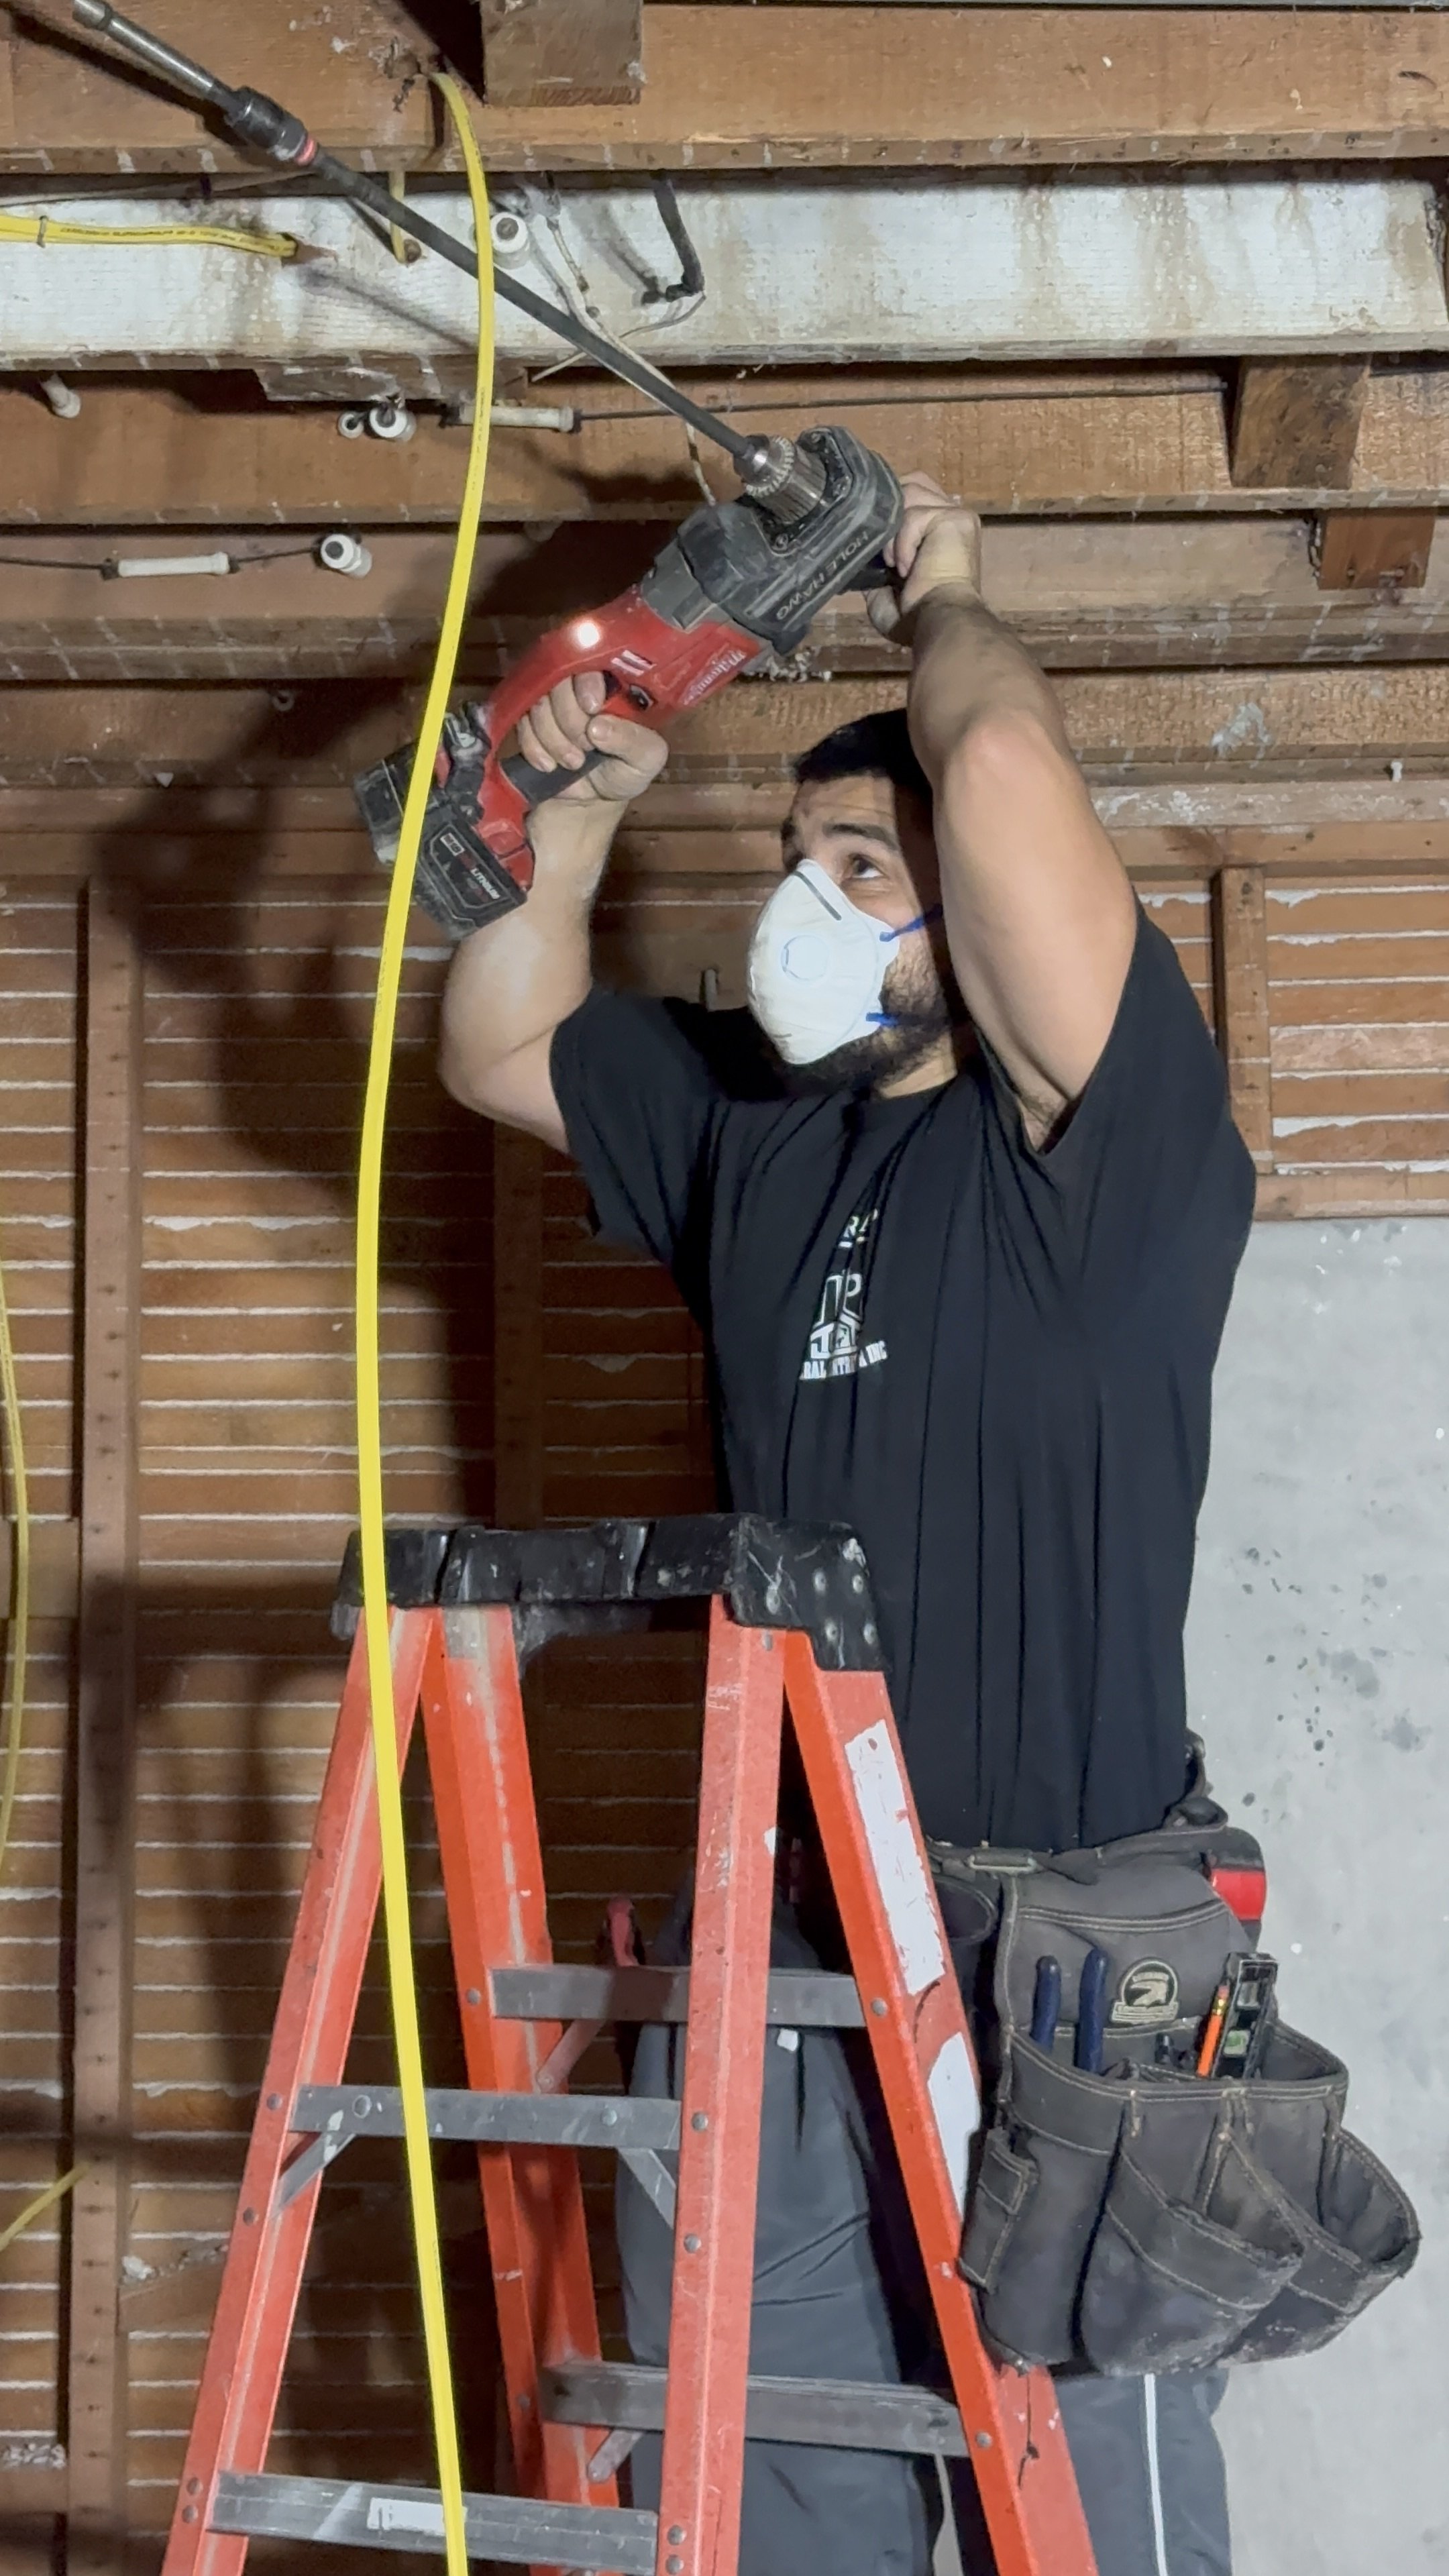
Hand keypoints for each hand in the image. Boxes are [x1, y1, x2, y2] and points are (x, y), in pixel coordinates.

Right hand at [516, 669, 667, 806]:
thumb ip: (632, 740)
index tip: (592, 707)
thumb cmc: (625, 774)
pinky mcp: (529, 720)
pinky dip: (533, 747)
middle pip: (560, 679)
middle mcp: (580, 686)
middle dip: (569, 719)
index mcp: (614, 685)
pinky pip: (520, 721)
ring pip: (538, 701)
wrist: (591, 803)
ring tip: (573, 763)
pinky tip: (549, 765)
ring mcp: (552, 702)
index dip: (587, 681)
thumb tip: (597, 726)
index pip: (594, 660)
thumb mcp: (645, 760)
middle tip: (586, 748)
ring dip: (552, 737)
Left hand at [868, 472, 982, 641]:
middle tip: (881, 548)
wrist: (938, 622)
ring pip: (909, 493)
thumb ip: (876, 565)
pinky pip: (913, 515)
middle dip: (889, 508)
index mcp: (939, 530)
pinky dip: (902, 544)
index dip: (889, 506)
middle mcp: (951, 515)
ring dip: (894, 531)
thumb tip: (858, 553)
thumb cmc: (917, 617)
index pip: (913, 494)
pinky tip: (906, 569)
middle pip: (912, 482)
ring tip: (895, 565)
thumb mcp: (885, 590)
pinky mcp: (954, 518)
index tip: (873, 534)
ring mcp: (956, 514)